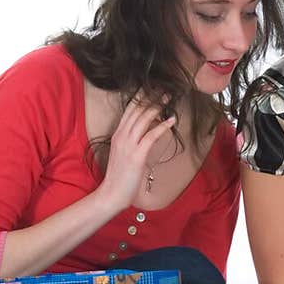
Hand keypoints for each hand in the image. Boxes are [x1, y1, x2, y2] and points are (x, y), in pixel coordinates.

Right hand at [98, 94, 176, 211]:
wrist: (112, 193)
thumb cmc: (119, 177)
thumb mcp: (124, 154)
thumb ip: (133, 142)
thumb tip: (148, 132)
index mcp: (117, 135)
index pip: (129, 110)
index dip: (140, 97)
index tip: (151, 89)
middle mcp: (121, 136)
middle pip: (136, 110)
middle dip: (150, 97)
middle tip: (163, 89)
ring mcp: (128, 145)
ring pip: (143, 119)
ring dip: (157, 107)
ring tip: (168, 98)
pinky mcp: (137, 155)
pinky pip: (151, 135)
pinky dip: (162, 126)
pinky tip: (171, 120)